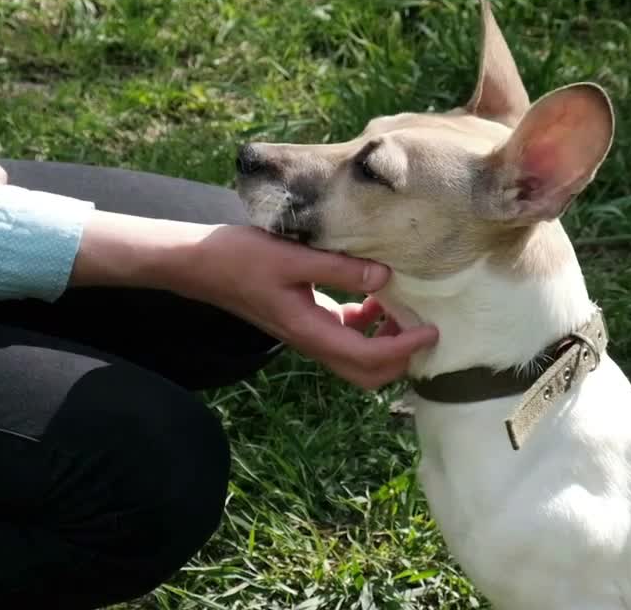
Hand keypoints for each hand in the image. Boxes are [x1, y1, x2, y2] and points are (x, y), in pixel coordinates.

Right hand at [69, 215, 438, 389]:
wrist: (198, 264)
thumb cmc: (239, 257)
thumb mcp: (291, 256)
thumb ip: (339, 268)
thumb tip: (384, 278)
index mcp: (308, 331)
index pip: (367, 357)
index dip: (403, 349)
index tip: (432, 330)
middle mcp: (310, 341)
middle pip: (365, 373)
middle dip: (399, 359)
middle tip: (424, 327)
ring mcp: (306, 334)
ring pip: (356, 358)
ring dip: (385, 343)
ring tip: (407, 309)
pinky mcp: (303, 320)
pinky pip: (344, 336)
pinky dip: (367, 325)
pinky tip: (375, 294)